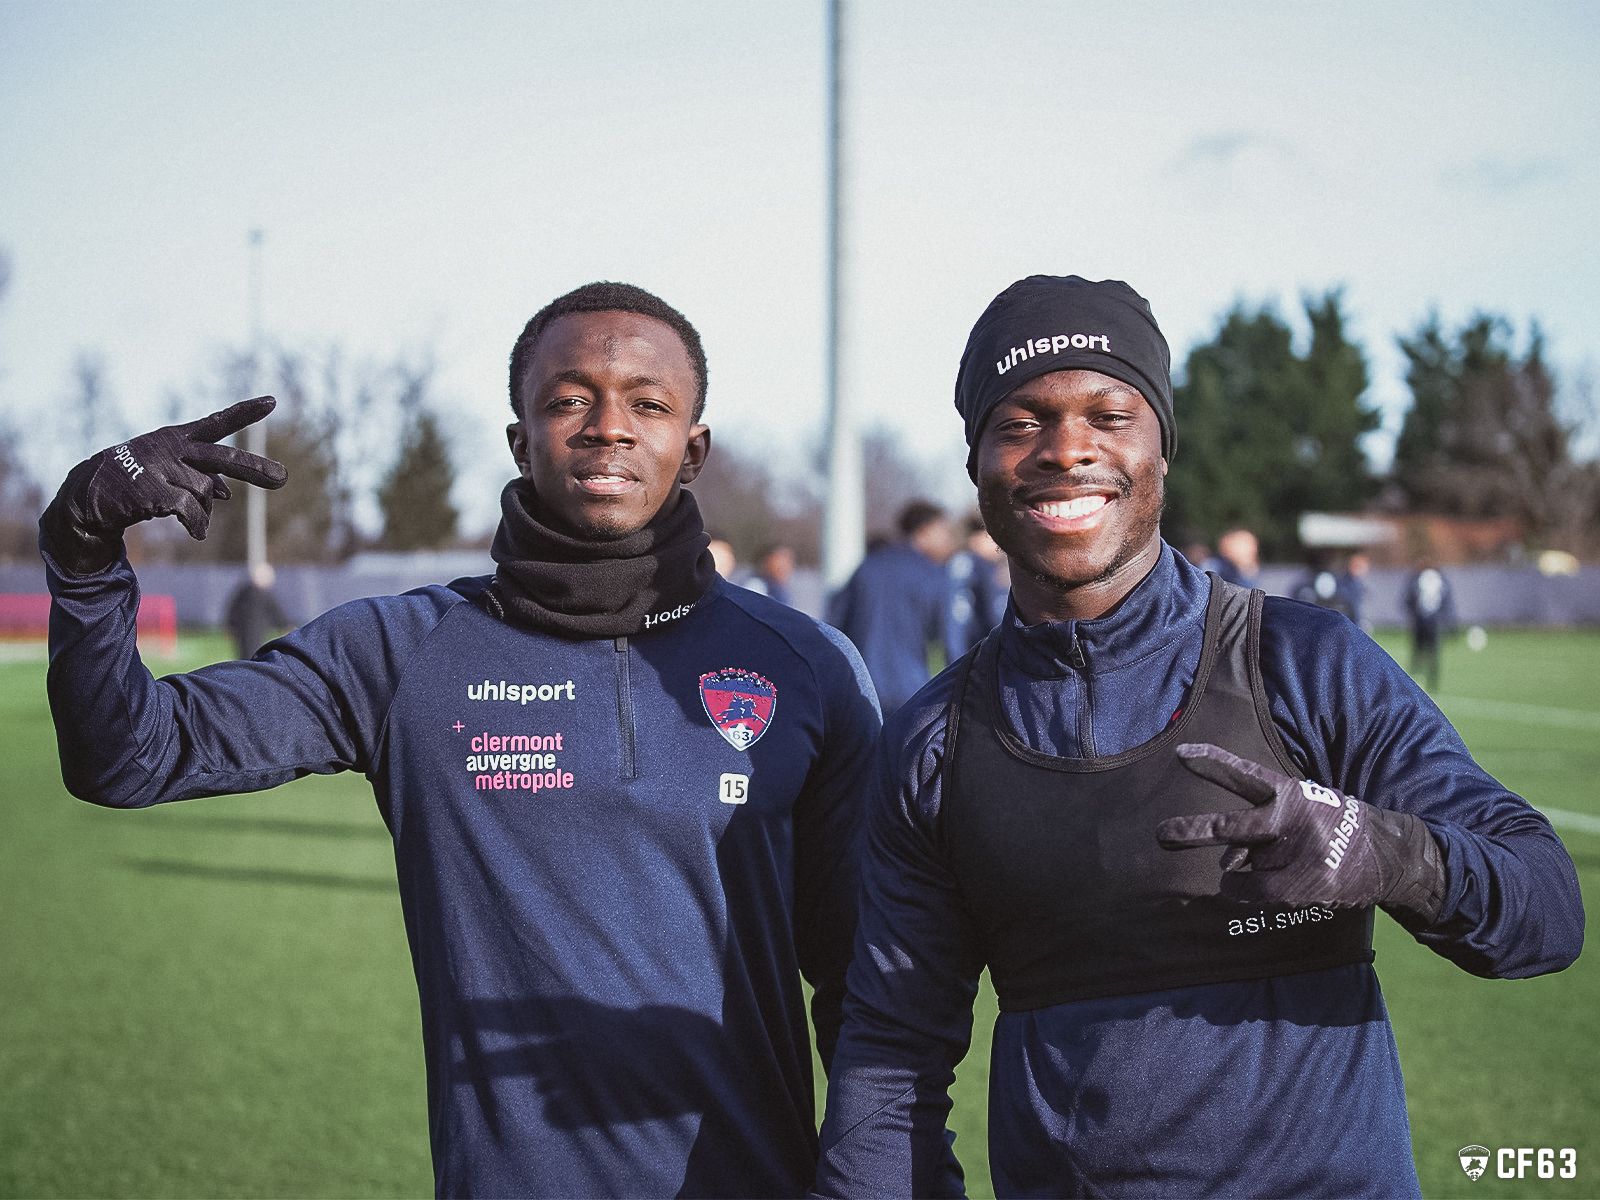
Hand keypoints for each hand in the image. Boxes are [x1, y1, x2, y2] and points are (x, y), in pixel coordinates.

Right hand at [40, 396, 286, 574]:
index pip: (217, 422)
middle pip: (223, 458)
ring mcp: (162, 467)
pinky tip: (195, 532)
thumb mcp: (170, 470)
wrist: (90, 492)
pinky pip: (192, 512)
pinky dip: (198, 525)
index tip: (272, 401)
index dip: (245, 412)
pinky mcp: (153, 489)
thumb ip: (201, 476)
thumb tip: (227, 493)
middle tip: (283, 479)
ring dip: (204, 511)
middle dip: (254, 469)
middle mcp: (173, 448)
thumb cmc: (138, 478)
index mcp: (178, 438)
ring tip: (189, 516)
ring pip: (206, 493)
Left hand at [1156, 742, 1444, 923]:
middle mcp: (1291, 821)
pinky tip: (1261, 886)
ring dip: (1250, 868)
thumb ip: (1257, 831)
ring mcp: (1298, 854)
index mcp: (1290, 794)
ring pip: (1244, 866)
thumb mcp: (1298, 812)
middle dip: (1192, 831)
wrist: (1385, 854)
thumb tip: (1226, 865)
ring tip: (1283, 861)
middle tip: (1161, 836)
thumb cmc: (1327, 828)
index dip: (1212, 763)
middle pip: (1230, 826)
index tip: (1180, 754)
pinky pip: (1252, 892)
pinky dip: (1244, 891)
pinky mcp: (1305, 884)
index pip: (1245, 775)